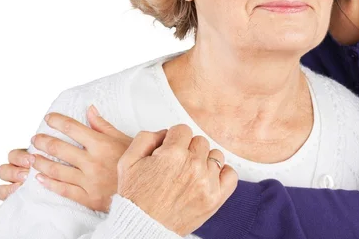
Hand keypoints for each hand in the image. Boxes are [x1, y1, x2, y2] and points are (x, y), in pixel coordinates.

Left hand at [0, 105, 132, 210]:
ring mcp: (88, 180)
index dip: (58, 121)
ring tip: (31, 157)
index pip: (74, 128)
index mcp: (101, 144)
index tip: (49, 118)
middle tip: (35, 138)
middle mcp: (92, 161)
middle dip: (43, 141)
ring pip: (57, 170)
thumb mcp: (124, 139)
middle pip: (60, 149)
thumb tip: (90, 110)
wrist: (146, 190)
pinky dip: (49, 184)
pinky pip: (63, 190)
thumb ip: (104, 126)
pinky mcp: (87, 197)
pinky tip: (40, 178)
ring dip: (41, 162)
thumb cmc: (137, 163)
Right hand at [118, 124, 237, 234]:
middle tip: (177, 164)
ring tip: (190, 174)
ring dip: (204, 161)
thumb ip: (146, 138)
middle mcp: (192, 166)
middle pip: (200, 141)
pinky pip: (231, 175)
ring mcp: (206, 183)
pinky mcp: (215, 198)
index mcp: (172, 154)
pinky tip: (208, 178)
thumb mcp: (127, 162)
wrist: (142, 229)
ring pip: (215, 155)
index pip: (183, 130)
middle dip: (188, 149)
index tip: (169, 151)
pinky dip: (222, 174)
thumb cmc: (135, 199)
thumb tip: (165, 132)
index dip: (173, 140)